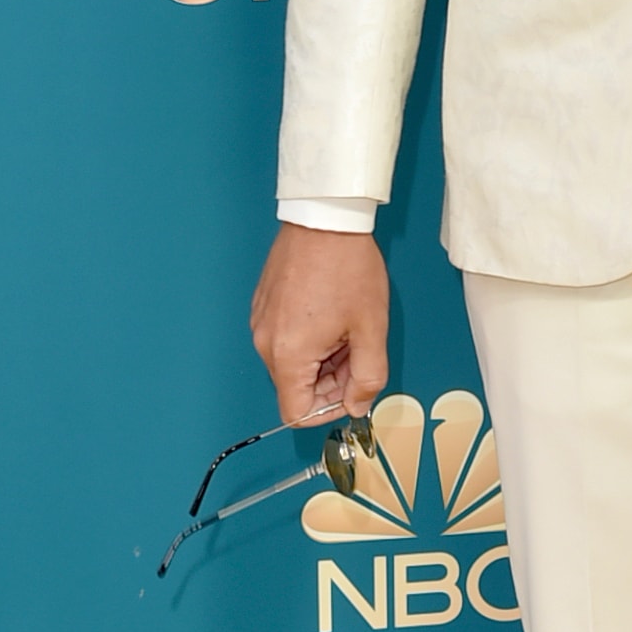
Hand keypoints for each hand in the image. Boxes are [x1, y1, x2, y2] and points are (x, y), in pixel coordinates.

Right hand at [250, 225, 389, 424]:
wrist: (325, 219)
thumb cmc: (346, 267)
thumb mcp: (370, 329)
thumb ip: (368, 377)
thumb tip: (358, 404)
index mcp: (288, 355)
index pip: (296, 412)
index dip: (327, 411)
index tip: (350, 394)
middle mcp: (266, 342)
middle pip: (295, 386)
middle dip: (331, 380)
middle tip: (359, 352)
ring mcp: (261, 322)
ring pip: (292, 362)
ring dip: (323, 358)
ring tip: (348, 328)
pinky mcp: (264, 305)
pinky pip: (285, 338)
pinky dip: (310, 338)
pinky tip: (332, 314)